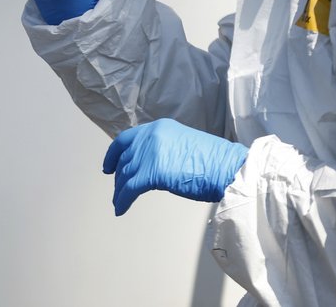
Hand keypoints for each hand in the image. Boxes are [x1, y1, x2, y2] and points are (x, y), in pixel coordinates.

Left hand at [103, 118, 247, 213]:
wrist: (227, 168)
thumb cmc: (213, 161)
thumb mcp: (183, 145)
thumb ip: (164, 149)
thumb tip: (152, 164)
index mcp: (159, 127)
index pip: (126, 139)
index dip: (114, 154)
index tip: (108, 165)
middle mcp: (150, 136)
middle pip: (124, 158)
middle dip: (118, 175)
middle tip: (117, 187)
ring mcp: (150, 153)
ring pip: (125, 174)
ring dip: (119, 190)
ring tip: (118, 201)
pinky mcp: (151, 172)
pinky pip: (129, 188)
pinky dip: (122, 199)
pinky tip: (120, 208)